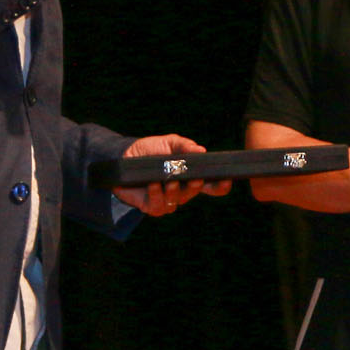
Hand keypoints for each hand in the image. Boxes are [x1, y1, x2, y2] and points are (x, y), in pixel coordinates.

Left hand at [112, 134, 232, 215]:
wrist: (123, 156)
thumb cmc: (149, 150)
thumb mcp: (168, 142)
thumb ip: (184, 145)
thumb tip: (201, 150)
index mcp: (188, 176)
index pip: (210, 185)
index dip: (220, 186)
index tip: (226, 179)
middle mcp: (179, 190)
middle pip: (195, 193)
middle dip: (196, 187)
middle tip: (195, 178)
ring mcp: (165, 199)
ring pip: (177, 201)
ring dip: (174, 191)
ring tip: (169, 180)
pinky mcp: (150, 206)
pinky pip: (158, 206)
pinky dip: (157, 195)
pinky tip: (153, 185)